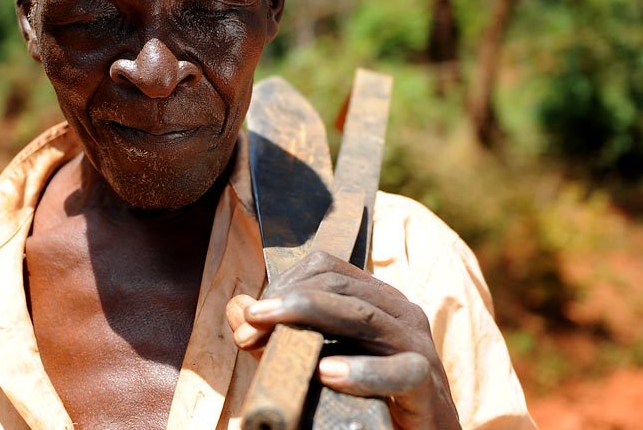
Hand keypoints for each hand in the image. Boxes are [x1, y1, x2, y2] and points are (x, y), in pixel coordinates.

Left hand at [226, 251, 460, 429]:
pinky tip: (328, 374)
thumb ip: (277, 336)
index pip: (327, 268)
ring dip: (311, 322)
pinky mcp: (427, 386)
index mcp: (376, 298)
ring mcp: (418, 347)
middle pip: (340, 287)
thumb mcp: (316, 360)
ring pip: (364, 317)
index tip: (251, 315)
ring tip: (269, 337)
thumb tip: (237, 309)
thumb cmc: (365, 397)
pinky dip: (363, 372)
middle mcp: (400, 312)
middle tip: (248, 326)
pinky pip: (401, 372)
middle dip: (288, 302)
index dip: (284, 283)